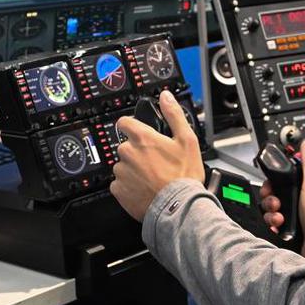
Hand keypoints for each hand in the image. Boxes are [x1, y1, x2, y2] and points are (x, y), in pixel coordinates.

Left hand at [109, 88, 205, 220]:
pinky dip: (129, 186)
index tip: (139, 133)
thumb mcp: (187, 140)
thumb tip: (166, 97)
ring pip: (123, 165)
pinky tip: (144, 188)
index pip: (124, 122)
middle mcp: (128, 153)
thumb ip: (174, 114)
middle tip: (155, 162)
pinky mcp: (118, 190)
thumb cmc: (184, 176)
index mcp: (142, 138)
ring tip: (152, 177)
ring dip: (133, 169)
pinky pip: (119, 184)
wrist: (178, 207)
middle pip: (126, 146)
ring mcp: (121, 172)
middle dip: (137, 152)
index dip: (132, 126)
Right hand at [260, 139, 304, 262]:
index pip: (276, 182)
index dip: (270, 184)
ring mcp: (289, 216)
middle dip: (269, 201)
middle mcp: (293, 202)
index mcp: (299, 189)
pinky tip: (279, 227)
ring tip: (280, 218)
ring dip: (271, 215)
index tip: (270, 188)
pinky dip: (272, 226)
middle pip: (270, 197)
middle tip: (277, 204)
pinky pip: (270, 226)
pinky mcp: (286, 230)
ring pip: (268, 212)